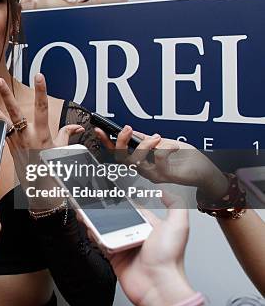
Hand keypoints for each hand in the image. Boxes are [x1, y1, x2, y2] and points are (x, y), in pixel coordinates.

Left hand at [0, 74, 82, 202]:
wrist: (40, 187)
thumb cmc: (52, 168)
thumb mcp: (62, 150)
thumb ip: (67, 134)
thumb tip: (78, 127)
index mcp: (42, 134)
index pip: (42, 108)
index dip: (41, 91)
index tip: (39, 76)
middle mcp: (27, 135)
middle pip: (14, 111)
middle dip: (6, 95)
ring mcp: (16, 141)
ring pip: (1, 120)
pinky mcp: (10, 146)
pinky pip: (1, 131)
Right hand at [92, 193, 195, 305]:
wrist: (157, 285)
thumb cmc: (169, 259)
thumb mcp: (178, 225)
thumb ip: (175, 205)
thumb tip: (164, 192)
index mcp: (150, 227)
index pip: (132, 208)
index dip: (121, 201)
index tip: (111, 193)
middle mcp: (136, 235)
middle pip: (116, 218)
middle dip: (104, 210)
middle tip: (93, 202)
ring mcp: (124, 246)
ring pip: (106, 229)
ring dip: (96, 221)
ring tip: (87, 212)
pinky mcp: (114, 256)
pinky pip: (101, 243)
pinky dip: (94, 235)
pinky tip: (90, 228)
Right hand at [95, 126, 227, 198]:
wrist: (207, 172)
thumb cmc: (187, 159)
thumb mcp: (164, 143)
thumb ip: (148, 140)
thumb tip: (132, 131)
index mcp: (142, 161)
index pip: (118, 153)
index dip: (107, 142)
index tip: (99, 130)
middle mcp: (144, 170)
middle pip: (121, 159)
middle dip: (120, 142)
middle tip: (126, 129)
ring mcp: (153, 175)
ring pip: (136, 161)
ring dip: (145, 145)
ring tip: (157, 137)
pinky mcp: (165, 176)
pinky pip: (157, 160)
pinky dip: (165, 148)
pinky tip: (174, 146)